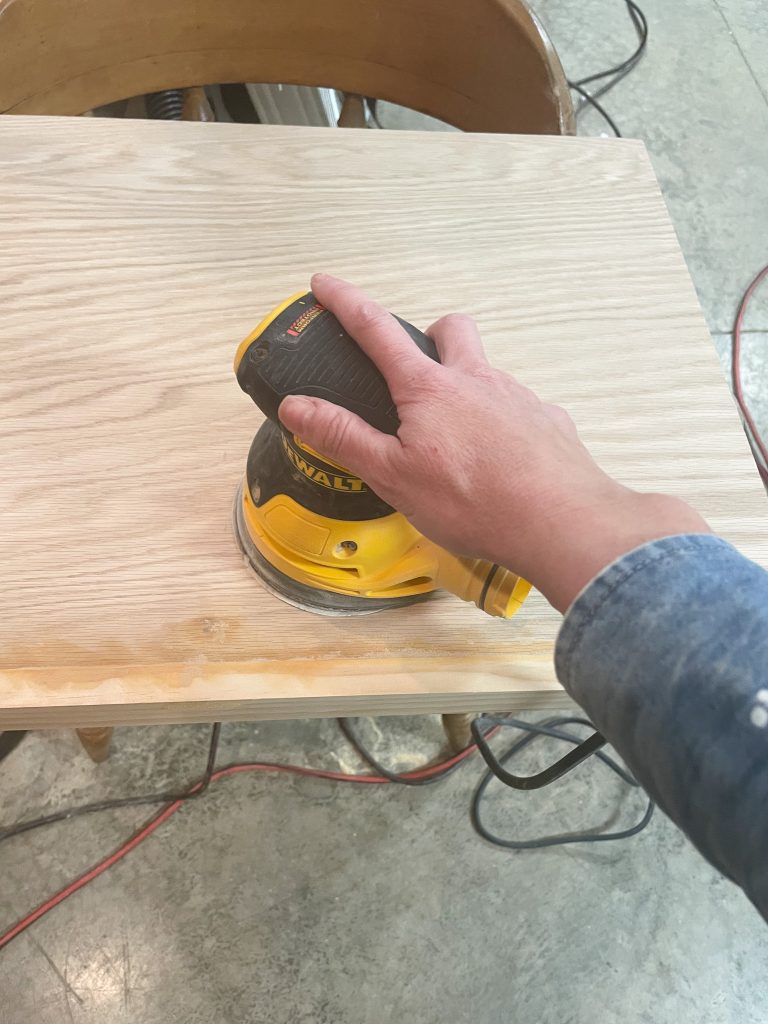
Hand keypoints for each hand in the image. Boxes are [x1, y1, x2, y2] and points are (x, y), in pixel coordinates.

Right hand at [279, 274, 708, 611]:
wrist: (561, 522)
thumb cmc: (472, 501)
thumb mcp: (393, 474)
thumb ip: (344, 436)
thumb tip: (296, 405)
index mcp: (429, 388)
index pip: (377, 330)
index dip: (346, 303)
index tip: (325, 284)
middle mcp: (476, 379)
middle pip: (451, 329)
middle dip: (429, 334)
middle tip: (415, 372)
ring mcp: (517, 397)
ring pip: (486, 371)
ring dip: (467, 386)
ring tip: (457, 439)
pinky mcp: (548, 421)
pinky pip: (518, 408)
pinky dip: (501, 423)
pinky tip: (500, 463)